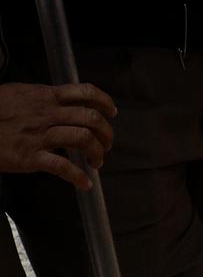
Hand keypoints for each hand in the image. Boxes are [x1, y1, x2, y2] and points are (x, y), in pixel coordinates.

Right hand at [0, 81, 115, 188]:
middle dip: (106, 133)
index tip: (111, 112)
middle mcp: (47, 114)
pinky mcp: (30, 157)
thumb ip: (40, 96)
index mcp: (45, 97)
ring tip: (97, 162)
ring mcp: (39, 135)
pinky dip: (78, 177)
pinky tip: (84, 183)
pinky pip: (62, 167)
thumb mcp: (17, 93)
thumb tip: (58, 97)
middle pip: (90, 118)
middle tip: (107, 144)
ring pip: (82, 139)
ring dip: (97, 153)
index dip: (104, 102)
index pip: (84, 93)